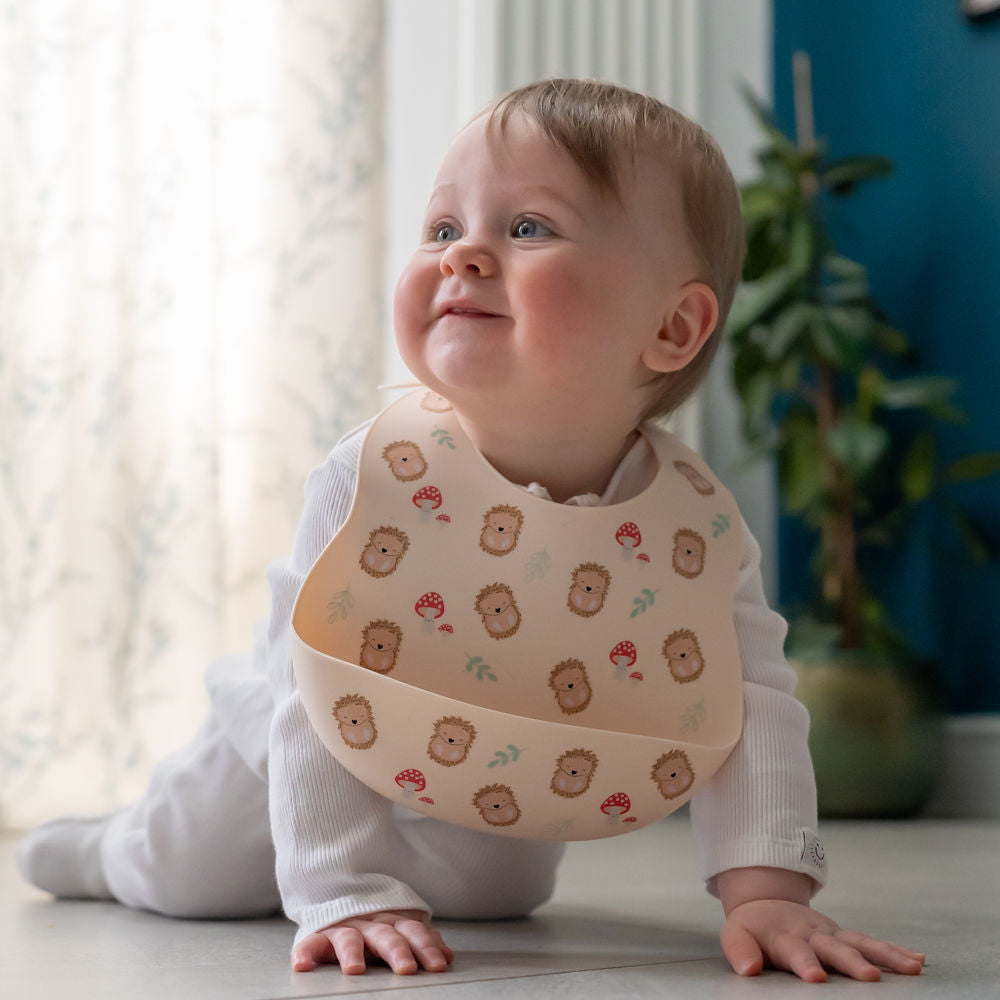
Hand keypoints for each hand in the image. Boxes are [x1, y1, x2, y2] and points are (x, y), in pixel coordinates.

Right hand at [291, 909, 453, 974]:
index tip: (439, 964)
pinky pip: (310, 942)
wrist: (338, 891)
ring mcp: (345, 928)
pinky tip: (302, 964)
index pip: (414, 932)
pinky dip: (305, 951)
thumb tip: (448, 956)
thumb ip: (421, 938)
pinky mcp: (319, 934)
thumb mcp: (400, 926)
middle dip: (398, 951)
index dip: (427, 946)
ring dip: (353, 953)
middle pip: (386, 936)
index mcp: (393, 922)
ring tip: (354, 969)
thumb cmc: (376, 922)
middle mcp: (370, 924)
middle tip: (406, 968)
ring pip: (349, 938)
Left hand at [721, 899, 925, 981]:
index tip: (816, 977)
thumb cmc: (752, 928)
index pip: (795, 951)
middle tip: (869, 977)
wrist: (766, 903)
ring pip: (861, 943)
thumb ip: (740, 952)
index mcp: (784, 936)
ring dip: (885, 955)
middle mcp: (812, 934)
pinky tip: (917, 960)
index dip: (805, 963)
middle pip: (834, 948)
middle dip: (851, 962)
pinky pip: (872, 942)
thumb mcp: (736, 936)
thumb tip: (748, 969)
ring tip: (911, 968)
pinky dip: (894, 951)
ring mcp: (832, 934)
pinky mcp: (845, 936)